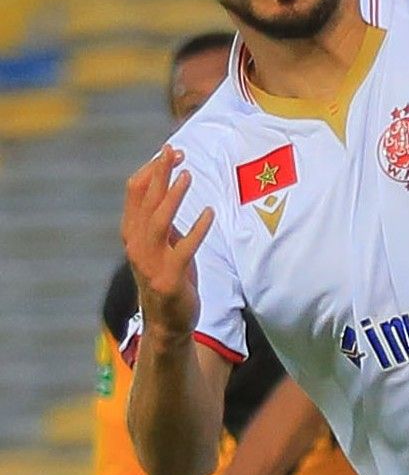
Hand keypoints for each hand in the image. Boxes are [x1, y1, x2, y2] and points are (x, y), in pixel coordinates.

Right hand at [122, 146, 211, 338]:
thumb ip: (164, 221)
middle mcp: (136, 245)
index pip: (136, 193)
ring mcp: (150, 262)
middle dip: (159, 174)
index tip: (170, 151)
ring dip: (173, 197)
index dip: (152, 170)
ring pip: (158, 221)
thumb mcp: (164, 245)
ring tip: (188, 175)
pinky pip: (183, 249)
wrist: (168, 323)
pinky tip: (209, 212)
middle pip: (145, 201)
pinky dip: (196, 230)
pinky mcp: (169, 278)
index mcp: (133, 234)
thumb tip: (172, 188)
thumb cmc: (170, 279)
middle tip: (174, 150)